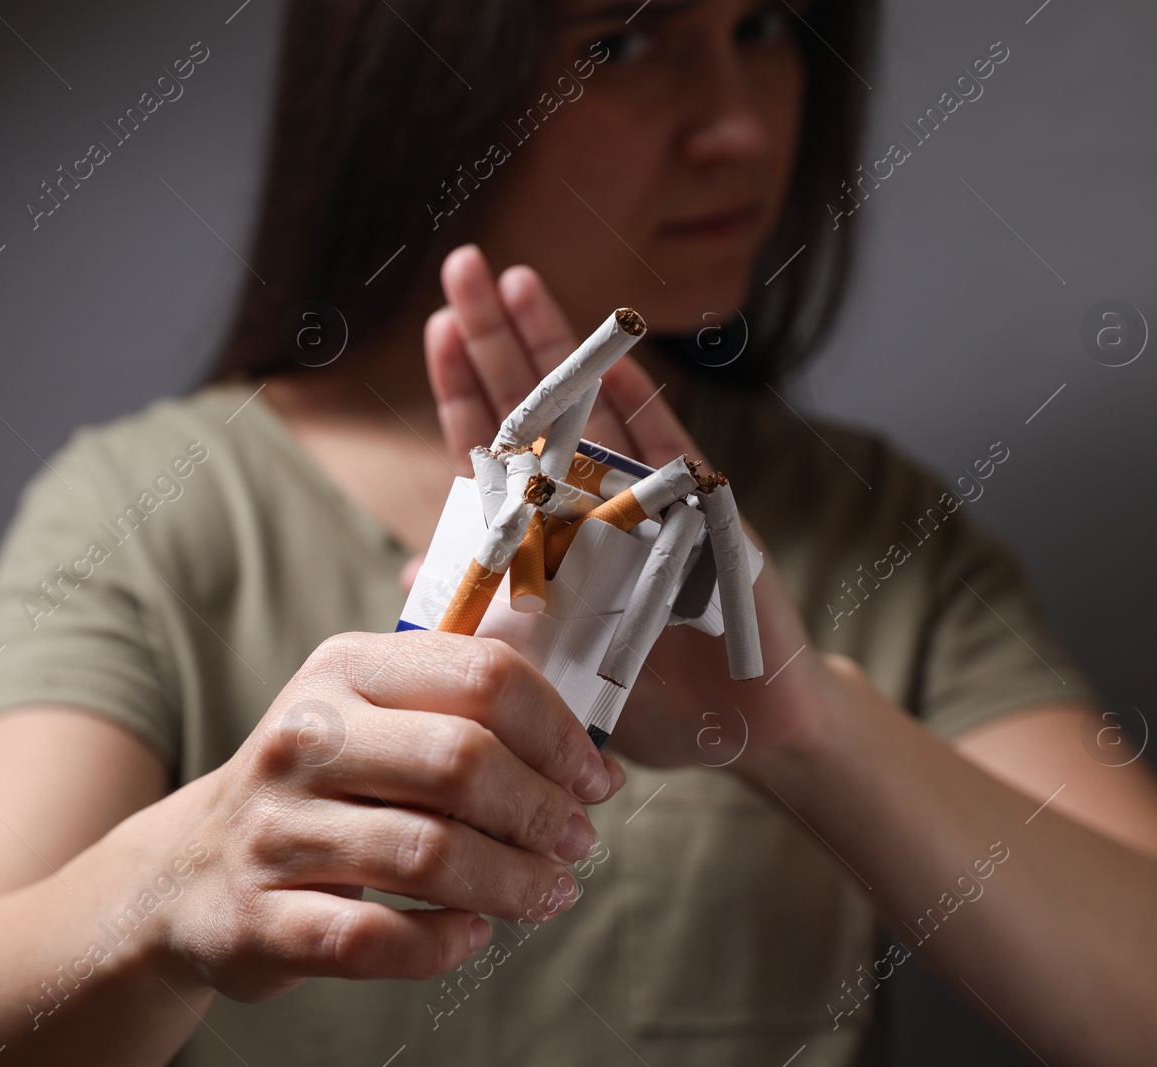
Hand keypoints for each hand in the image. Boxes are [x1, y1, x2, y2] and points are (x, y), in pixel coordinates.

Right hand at [159, 629, 626, 1004]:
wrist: (188, 870)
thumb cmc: (318, 790)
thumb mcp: (371, 717)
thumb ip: (465, 717)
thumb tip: (587, 761)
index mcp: (344, 669)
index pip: (481, 674)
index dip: (558, 732)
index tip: (594, 777)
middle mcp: (304, 737)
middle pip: (462, 761)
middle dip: (541, 810)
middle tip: (576, 842)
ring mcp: (275, 828)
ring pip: (429, 853)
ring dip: (512, 882)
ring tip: (547, 893)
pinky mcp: (259, 917)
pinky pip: (377, 937)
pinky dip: (443, 942)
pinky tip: (470, 933)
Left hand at [416, 243, 828, 770]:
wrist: (745, 725)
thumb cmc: (648, 700)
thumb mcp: (548, 659)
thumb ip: (489, 607)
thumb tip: (411, 571)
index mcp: (550, 534)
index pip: (493, 448)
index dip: (464, 387)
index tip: (438, 325)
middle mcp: (593, 503)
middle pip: (532, 407)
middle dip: (494, 338)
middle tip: (462, 265)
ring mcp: (648, 498)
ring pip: (592, 408)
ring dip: (556, 346)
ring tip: (517, 281)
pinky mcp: (703, 511)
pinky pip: (666, 447)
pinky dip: (639, 400)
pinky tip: (612, 348)